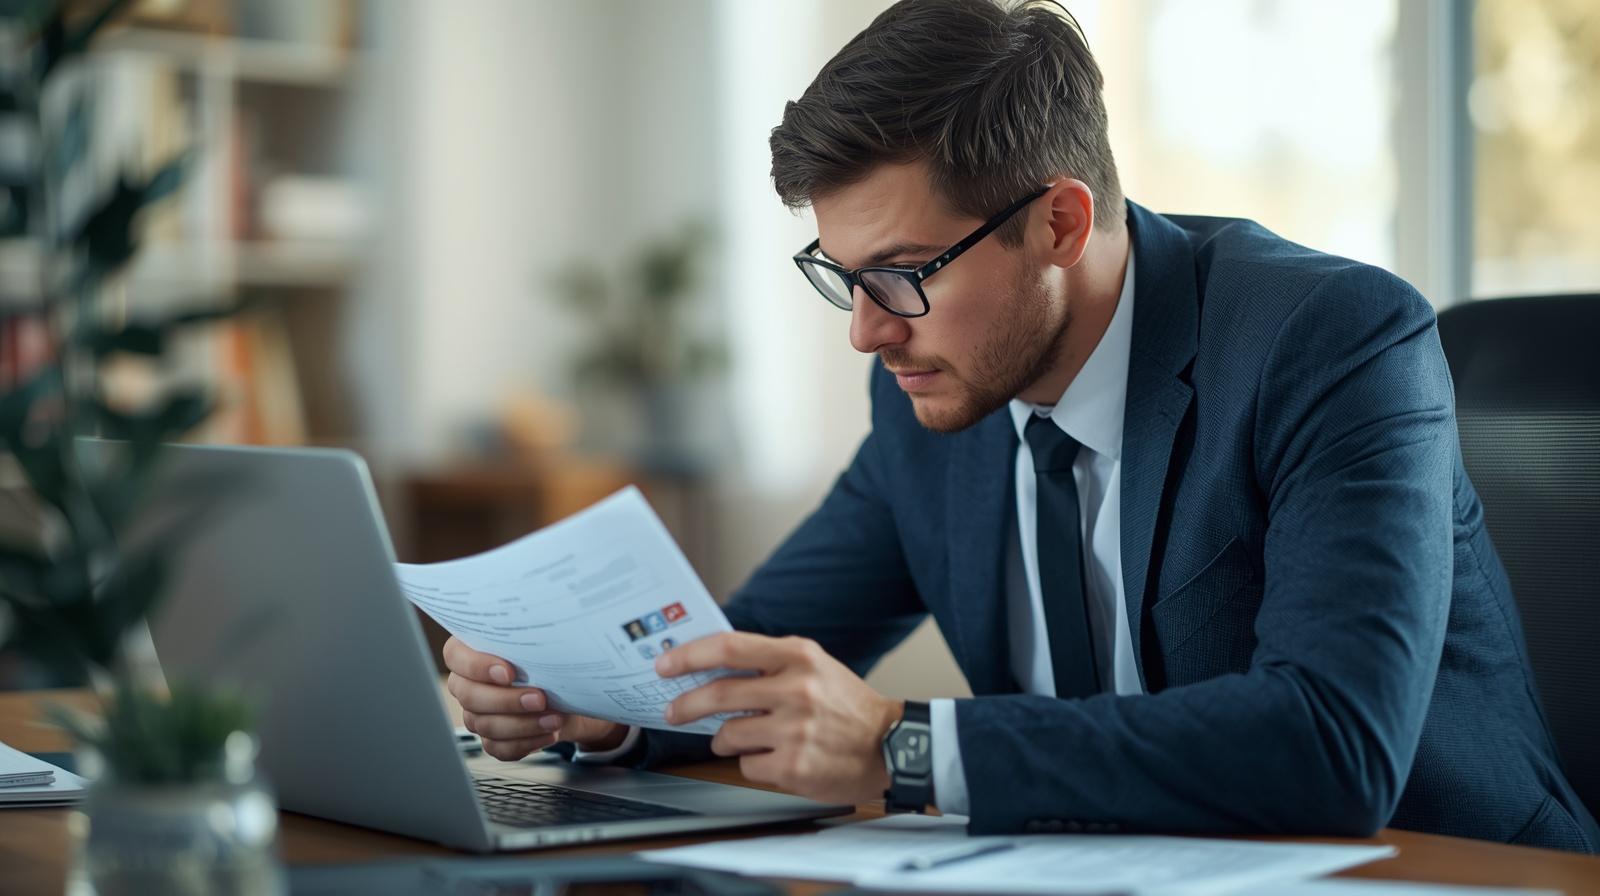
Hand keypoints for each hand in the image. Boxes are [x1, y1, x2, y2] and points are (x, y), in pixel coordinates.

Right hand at [442, 636, 626, 760]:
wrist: (568, 691)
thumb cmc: (548, 660)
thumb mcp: (542, 642)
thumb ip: (531, 640)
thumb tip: (549, 638)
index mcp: (470, 651)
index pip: (455, 656)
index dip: (477, 666)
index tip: (508, 672)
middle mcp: (467, 684)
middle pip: (470, 696)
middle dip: (507, 700)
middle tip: (539, 698)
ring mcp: (477, 714)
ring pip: (485, 725)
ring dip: (523, 724)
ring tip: (553, 718)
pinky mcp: (492, 738)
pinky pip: (499, 747)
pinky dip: (526, 742)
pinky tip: (548, 733)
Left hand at [657, 632, 902, 804]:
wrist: (892, 745)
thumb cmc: (847, 706)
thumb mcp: (814, 666)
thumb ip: (769, 663)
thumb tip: (710, 666)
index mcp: (799, 656)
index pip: (728, 648)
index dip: (689, 656)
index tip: (664, 665)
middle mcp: (796, 689)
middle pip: (717, 694)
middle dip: (686, 705)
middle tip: (672, 712)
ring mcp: (794, 729)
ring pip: (727, 735)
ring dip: (726, 739)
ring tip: (749, 738)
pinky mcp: (793, 765)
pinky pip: (747, 765)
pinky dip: (753, 763)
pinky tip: (777, 758)